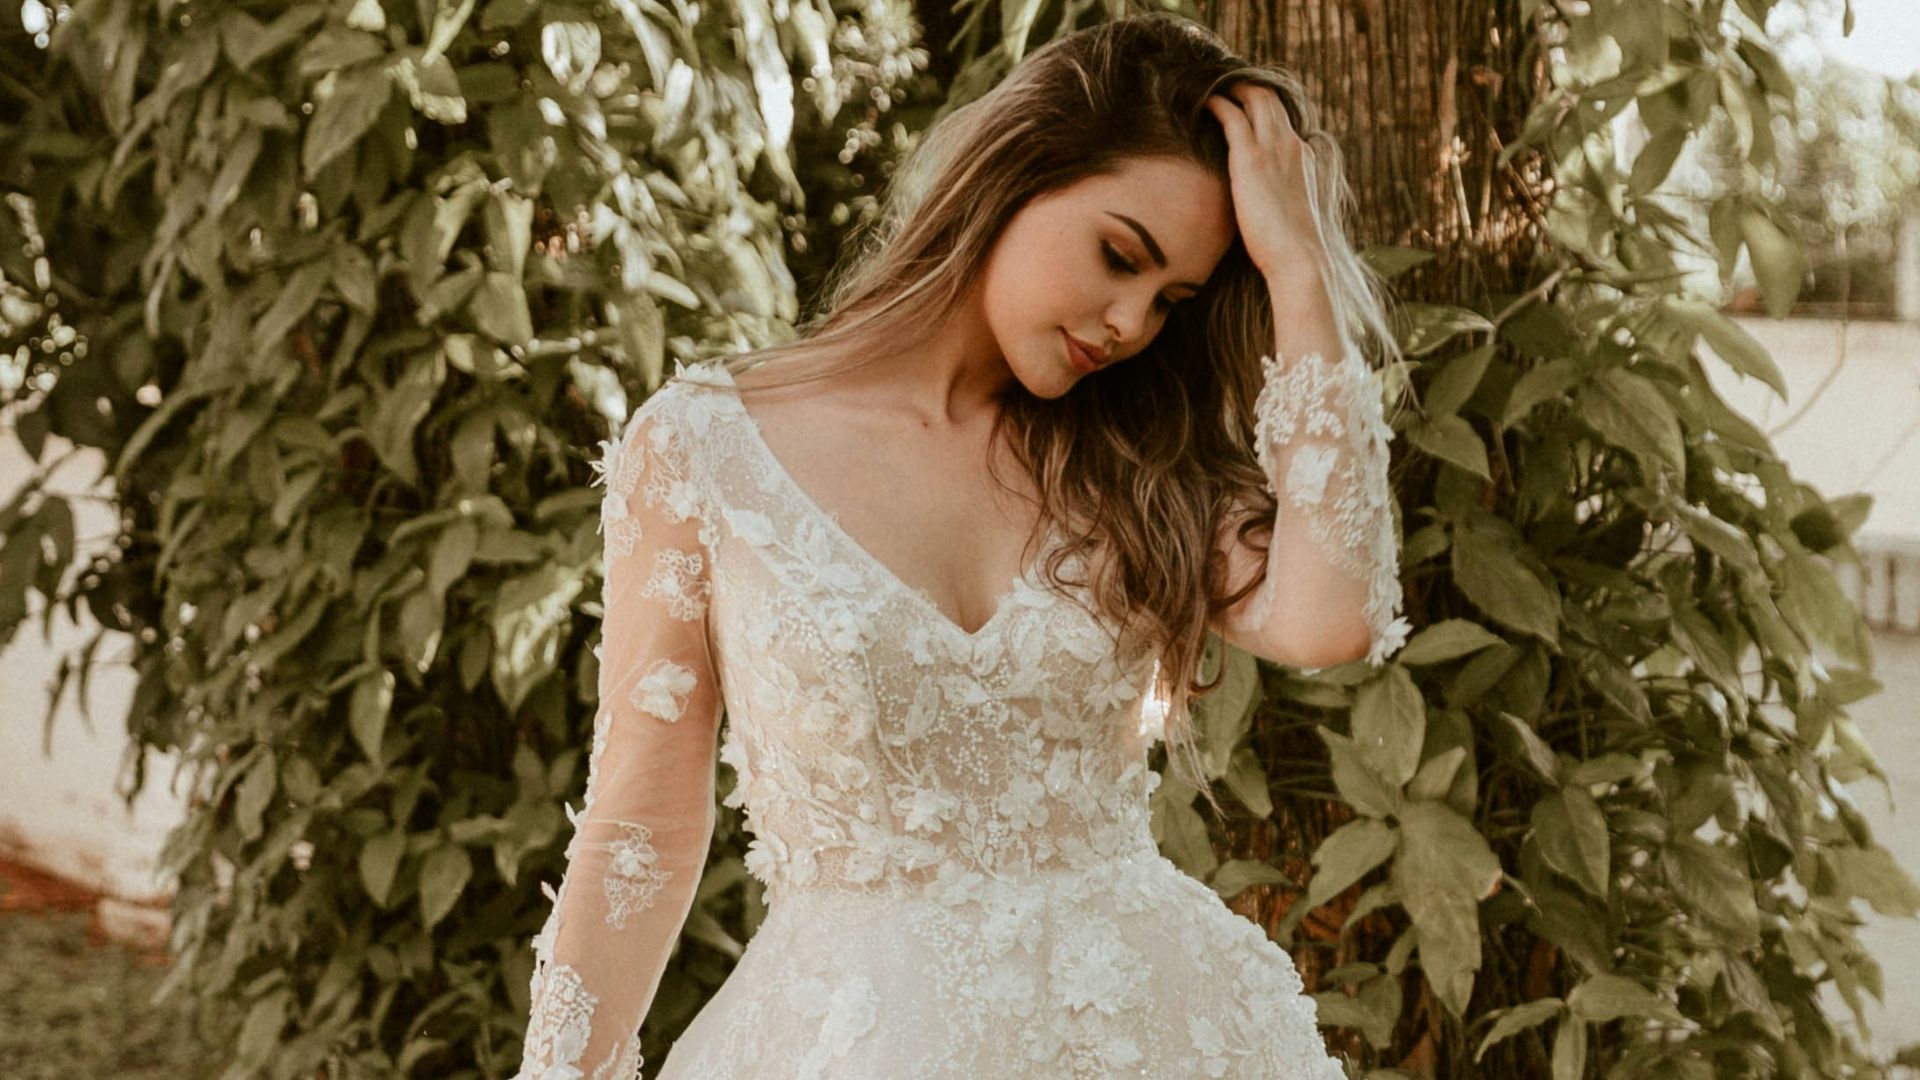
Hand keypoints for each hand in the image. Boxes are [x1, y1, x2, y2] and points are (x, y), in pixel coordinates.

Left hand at [1203, 84, 1326, 281]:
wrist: (1301, 257)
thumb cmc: (1293, 248)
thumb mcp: (1291, 215)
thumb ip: (1280, 201)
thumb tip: (1267, 211)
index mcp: (1303, 157)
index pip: (1282, 119)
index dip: (1261, 106)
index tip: (1241, 103)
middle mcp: (1292, 144)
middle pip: (1270, 98)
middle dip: (1245, 86)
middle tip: (1220, 84)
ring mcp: (1274, 148)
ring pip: (1254, 98)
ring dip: (1231, 87)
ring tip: (1208, 84)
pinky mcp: (1251, 157)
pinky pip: (1232, 116)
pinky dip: (1216, 103)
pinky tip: (1201, 102)